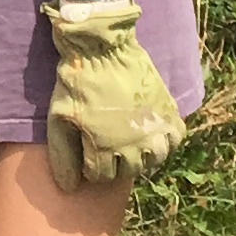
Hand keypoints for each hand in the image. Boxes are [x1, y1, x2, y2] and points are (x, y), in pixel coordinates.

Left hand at [42, 0, 187, 190]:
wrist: (102, 47)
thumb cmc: (76, 83)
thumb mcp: (60, 117)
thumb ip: (63, 155)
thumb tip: (69, 188)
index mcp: (103, 148)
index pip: (100, 177)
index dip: (91, 168)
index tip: (88, 153)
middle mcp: (132, 145)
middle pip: (128, 171)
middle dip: (115, 163)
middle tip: (108, 147)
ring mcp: (154, 129)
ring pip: (155, 160)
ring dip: (142, 156)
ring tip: (130, 144)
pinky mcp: (168, 112)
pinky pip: (175, 139)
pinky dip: (166, 141)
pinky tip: (151, 133)